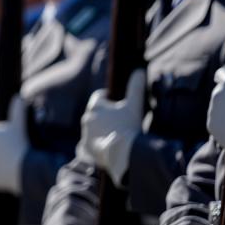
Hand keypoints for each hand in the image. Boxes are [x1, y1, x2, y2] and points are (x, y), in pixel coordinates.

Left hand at [84, 69, 144, 184]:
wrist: (123, 154)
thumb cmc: (129, 127)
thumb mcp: (135, 106)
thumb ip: (136, 87)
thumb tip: (139, 71)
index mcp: (96, 106)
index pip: (98, 97)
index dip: (106, 97)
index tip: (113, 99)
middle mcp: (87, 118)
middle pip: (95, 114)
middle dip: (104, 115)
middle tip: (117, 120)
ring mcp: (85, 134)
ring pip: (92, 129)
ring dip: (100, 130)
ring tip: (114, 135)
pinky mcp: (86, 148)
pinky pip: (90, 144)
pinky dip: (97, 144)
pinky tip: (107, 147)